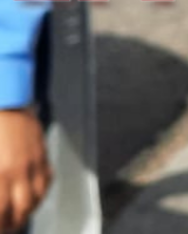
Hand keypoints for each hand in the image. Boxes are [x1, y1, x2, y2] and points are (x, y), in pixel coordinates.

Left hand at [0, 109, 51, 232]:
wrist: (7, 101)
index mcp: (1, 174)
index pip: (1, 210)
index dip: (0, 223)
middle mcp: (20, 171)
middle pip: (23, 208)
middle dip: (13, 223)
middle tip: (6, 227)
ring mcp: (34, 162)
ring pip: (38, 197)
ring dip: (29, 211)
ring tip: (19, 218)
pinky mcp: (42, 153)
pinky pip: (47, 179)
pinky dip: (41, 192)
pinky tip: (33, 197)